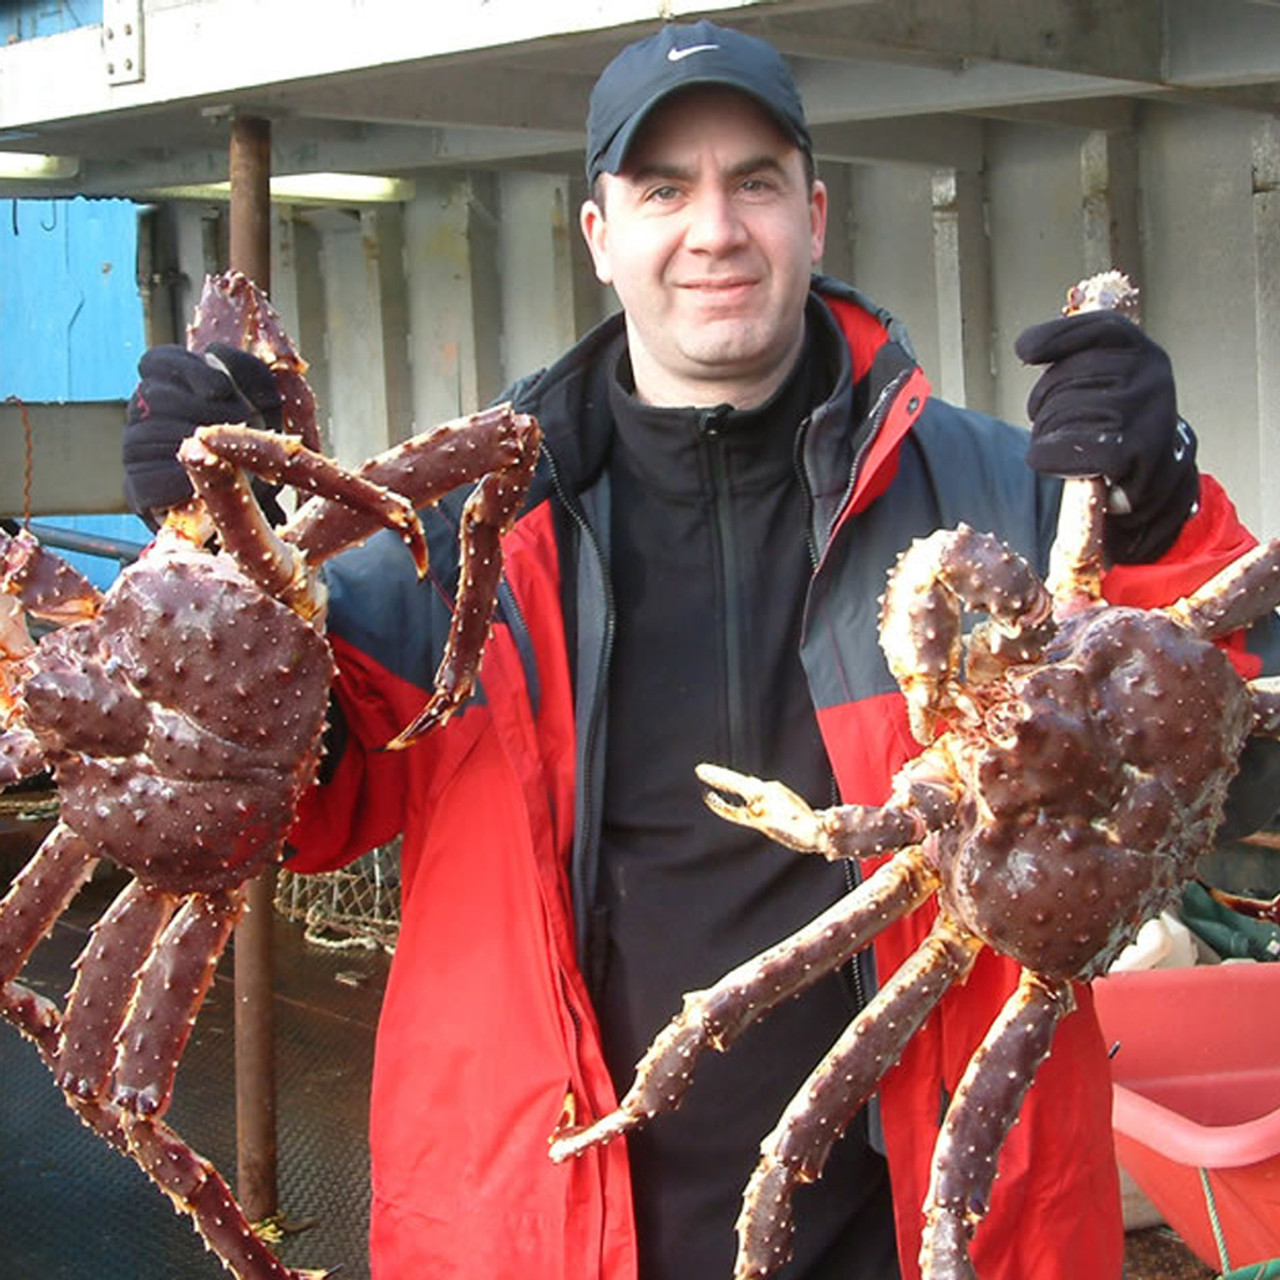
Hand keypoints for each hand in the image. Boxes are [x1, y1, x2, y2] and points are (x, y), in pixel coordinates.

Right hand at [123, 344, 283, 526]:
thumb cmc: (254, 446)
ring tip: (228, 459)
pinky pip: (147, 479)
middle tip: (239, 431)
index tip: (222, 389)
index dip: (189, 370)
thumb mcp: (265, 406)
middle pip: (155, 395)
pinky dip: (180, 483)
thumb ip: (249, 373)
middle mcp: (144, 411)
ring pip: (148, 436)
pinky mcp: (136, 488)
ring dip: (195, 449)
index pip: (158, 361)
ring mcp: (135, 449)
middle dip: (204, 414)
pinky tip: (203, 486)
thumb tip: (215, 354)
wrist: (250, 505)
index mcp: (169, 384)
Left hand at [1015, 311, 1197, 562]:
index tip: (1025, 351)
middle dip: (1044, 403)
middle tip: (1056, 424)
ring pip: (1058, 413)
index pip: (1098, 329)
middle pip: (1064, 376)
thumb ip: (1073, 355)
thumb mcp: (1104, 383)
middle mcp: (1152, 376)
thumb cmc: (1114, 427)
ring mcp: (1147, 412)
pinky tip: (1058, 464)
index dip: (1056, 337)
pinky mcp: (1134, 452)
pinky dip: (1047, 457)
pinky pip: (1064, 446)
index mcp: (1144, 354)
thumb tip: (1025, 347)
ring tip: (1067, 448)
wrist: (1151, 484)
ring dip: (1045, 435)